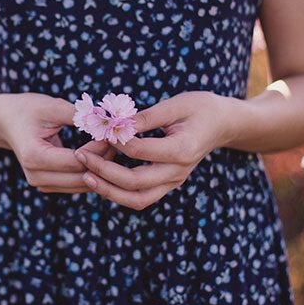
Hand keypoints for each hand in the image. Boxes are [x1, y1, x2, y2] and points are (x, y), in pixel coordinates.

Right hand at [0, 93, 115, 192]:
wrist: (5, 122)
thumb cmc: (27, 110)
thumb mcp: (51, 106)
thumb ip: (79, 115)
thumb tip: (107, 120)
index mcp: (35, 157)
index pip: (78, 161)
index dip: (100, 148)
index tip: (113, 132)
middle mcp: (36, 176)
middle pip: (83, 177)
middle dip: (104, 159)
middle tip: (117, 140)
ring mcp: (42, 185)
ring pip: (83, 185)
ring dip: (101, 168)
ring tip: (111, 145)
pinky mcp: (48, 186)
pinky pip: (78, 185)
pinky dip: (92, 172)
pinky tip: (101, 154)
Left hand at [73, 91, 234, 208]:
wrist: (223, 124)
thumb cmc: (200, 108)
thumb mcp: (176, 104)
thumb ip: (146, 117)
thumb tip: (116, 123)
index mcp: (181, 150)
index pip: (139, 151)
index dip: (114, 141)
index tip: (98, 129)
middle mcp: (177, 172)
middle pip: (135, 183)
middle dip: (103, 171)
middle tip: (80, 155)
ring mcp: (173, 182)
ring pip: (137, 199)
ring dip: (108, 190)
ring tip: (85, 176)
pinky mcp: (168, 185)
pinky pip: (141, 198)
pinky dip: (119, 193)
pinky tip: (101, 179)